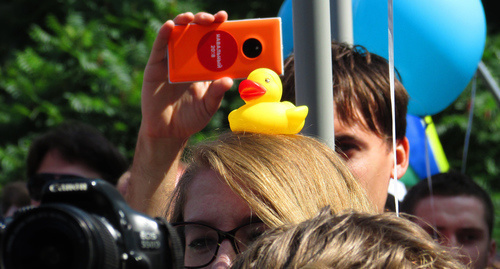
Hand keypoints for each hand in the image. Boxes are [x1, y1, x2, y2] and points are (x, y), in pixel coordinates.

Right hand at [141, 11, 232, 139]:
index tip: (226, 19)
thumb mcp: (208, 106)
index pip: (213, 41)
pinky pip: (159, 47)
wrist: (168, 132)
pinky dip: (164, 34)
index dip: (219, 28)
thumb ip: (217, 93)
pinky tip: (170, 26)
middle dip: (204, 21)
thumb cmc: (190, 118)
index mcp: (204, 66)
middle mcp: (188, 59)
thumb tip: (228, 80)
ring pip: (177, 34)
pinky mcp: (155, 66)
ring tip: (192, 19)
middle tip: (213, 19)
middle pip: (196, 33)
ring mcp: (171, 61)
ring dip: (184, 22)